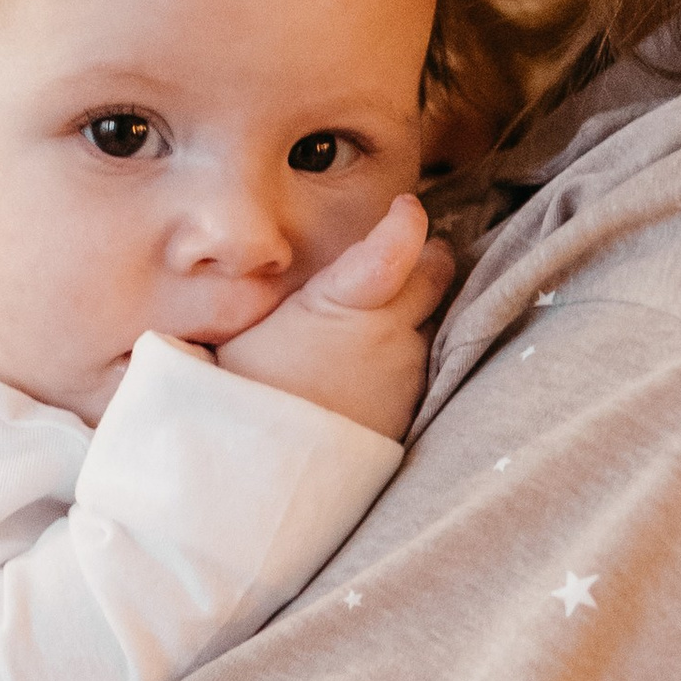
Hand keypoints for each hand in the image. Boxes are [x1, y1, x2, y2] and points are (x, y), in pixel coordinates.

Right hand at [217, 194, 451, 441]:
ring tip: (366, 331)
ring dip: (412, 317)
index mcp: (346, 302)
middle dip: (425, 262)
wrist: (260, 471)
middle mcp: (390, 332)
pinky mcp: (412, 411)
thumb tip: (326, 266)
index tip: (405, 209)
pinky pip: (421, 369)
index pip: (399, 246)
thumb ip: (306, 290)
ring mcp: (407, 373)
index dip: (407, 222)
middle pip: (437, 275)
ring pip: (429, 324)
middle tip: (402, 261)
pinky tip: (365, 374)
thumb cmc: (243, 389)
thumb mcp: (254, 322)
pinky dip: (403, 360)